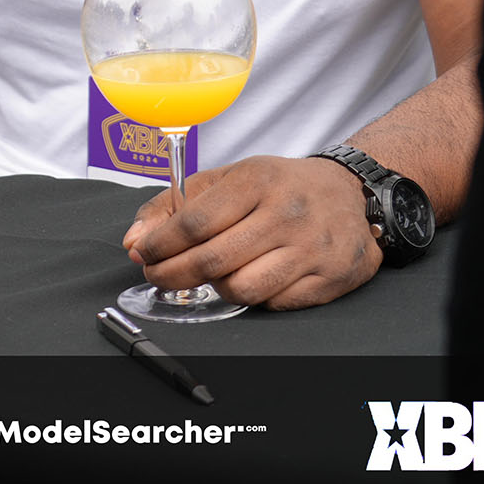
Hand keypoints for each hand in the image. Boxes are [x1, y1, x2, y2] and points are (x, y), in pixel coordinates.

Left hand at [123, 154, 380, 309]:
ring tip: (210, 274)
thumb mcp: (224, 180)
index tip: (142, 254)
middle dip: (172, 274)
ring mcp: (312, 248)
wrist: (349, 192)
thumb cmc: (276, 186)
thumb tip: (133, 242)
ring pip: (241, 289)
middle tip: (158, 275)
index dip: (159, 245)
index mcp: (255, 181)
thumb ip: (171, 206)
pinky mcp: (331, 277)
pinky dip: (254, 297)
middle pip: (212, 260)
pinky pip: (274, 303)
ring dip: (215, 288)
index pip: (194, 223)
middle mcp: (286, 214)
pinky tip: (250, 278)